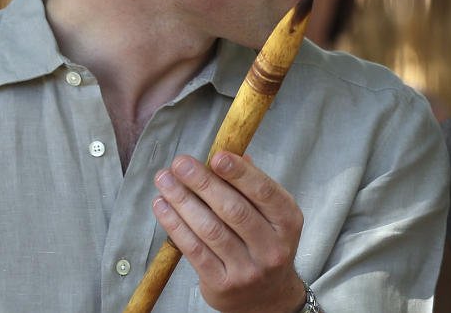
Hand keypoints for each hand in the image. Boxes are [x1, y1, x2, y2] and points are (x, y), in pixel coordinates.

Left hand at [152, 152, 305, 312]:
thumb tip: (230, 153)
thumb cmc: (265, 244)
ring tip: (165, 180)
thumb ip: (253, 185)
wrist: (268, 297)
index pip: (264, 192)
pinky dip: (175, 225)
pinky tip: (163, 206)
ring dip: (183, 201)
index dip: (240, 173)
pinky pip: (194, 250)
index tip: (217, 155)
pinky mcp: (222, 284)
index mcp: (288, 222)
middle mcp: (272, 247)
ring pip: (210, 229)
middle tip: (181, 163)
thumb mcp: (272, 215)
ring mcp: (248, 269)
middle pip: (234, 210)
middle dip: (203, 183)